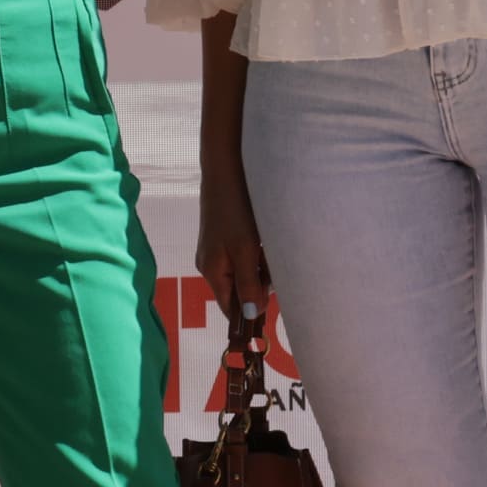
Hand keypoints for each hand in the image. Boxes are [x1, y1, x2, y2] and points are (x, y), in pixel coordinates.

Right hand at [197, 127, 272, 331]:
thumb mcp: (245, 251)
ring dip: (261, 267)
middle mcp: (211, 263)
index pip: (229, 308)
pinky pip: (245, 256)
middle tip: (275, 268)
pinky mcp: (226, 235)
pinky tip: (264, 238)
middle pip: (239, 289)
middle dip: (260, 285)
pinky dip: (258, 253)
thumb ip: (248, 284)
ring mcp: (218, 249)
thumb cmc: (236, 211)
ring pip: (245, 272)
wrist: (227, 169)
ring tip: (270, 248)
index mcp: (212, 271)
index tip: (272, 314)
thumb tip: (250, 316)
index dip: (249, 314)